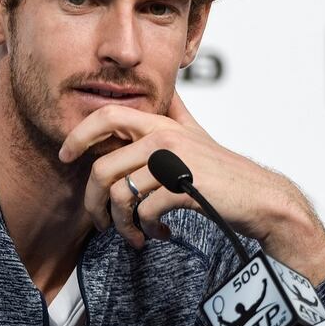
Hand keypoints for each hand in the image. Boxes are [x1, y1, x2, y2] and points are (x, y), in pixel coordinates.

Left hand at [58, 93, 324, 285]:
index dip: (79, 135)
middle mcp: (164, 138)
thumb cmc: (223, 172)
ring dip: (121, 224)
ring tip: (133, 235)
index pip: (107, 116)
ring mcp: (174, 162)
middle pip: (102, 168)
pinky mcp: (184, 188)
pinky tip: (157, 234)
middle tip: (100, 223)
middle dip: (93, 203)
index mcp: (161, 124)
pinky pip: (144, 212)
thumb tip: (165, 90)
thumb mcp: (195, 135)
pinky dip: (145, 230)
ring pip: (120, 195)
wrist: (260, 198)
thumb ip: (175, 114)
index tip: (65, 156)